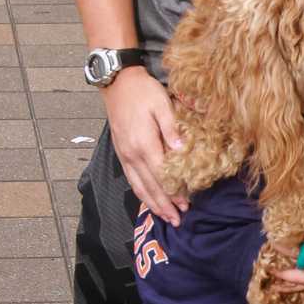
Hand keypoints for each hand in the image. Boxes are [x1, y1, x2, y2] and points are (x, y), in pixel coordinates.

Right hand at [104, 66, 187, 223]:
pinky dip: (140, 193)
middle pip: (150, 186)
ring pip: (138, 186)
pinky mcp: (121, 153)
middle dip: (164, 205)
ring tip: (165, 217)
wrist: (118, 83)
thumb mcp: (162, 104)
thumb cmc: (143, 91)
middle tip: (178, 220)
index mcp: (144, 143)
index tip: (186, 204)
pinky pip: (131, 179)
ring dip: (152, 204)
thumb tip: (181, 151)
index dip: (174, 192)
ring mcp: (124, 155)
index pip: (161, 175)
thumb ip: (172, 129)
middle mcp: (132, 154)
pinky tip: (148, 200)